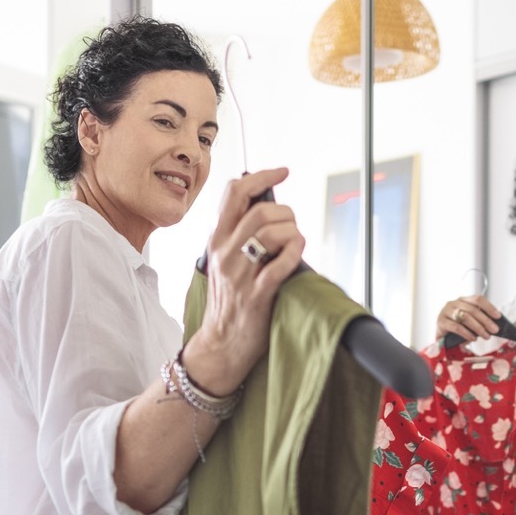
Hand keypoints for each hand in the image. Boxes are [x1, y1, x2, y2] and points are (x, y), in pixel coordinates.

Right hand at [183, 168, 305, 393]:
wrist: (221, 343)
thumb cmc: (231, 299)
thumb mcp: (226, 261)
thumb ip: (240, 234)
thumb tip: (270, 207)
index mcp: (217, 239)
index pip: (234, 193)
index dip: (261, 177)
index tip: (282, 171)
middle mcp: (224, 252)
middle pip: (259, 211)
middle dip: (285, 212)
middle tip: (292, 225)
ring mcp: (239, 274)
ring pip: (270, 234)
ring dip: (292, 233)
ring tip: (295, 243)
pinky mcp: (256, 295)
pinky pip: (279, 265)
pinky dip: (294, 253)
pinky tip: (298, 253)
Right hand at [436, 294, 501, 341]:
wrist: (442, 338)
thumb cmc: (458, 328)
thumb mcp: (470, 322)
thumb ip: (480, 320)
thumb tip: (494, 325)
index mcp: (463, 300)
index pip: (478, 299)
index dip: (489, 307)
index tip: (498, 316)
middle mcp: (454, 303)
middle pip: (473, 309)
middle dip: (486, 320)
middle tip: (495, 330)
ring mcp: (446, 311)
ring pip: (465, 317)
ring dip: (478, 327)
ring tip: (486, 336)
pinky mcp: (441, 322)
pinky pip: (456, 327)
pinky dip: (467, 333)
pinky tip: (473, 339)